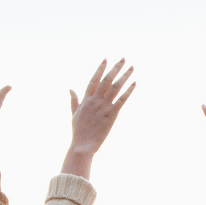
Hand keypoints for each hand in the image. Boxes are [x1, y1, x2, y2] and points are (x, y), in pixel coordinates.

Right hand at [62, 59, 134, 177]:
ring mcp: (103, 107)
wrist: (83, 145)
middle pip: (106, 80)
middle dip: (115, 68)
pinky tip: (134, 83)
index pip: (94, 80)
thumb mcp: (74, 114)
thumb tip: (70, 88)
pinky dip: (129, 90)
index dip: (100, 69)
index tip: (106, 59)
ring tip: (132, 67)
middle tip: (123, 59)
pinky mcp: (112, 114)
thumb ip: (74, 100)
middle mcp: (95, 100)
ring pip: (115, 87)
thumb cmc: (78, 131)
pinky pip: (122, 99)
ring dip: (124, 76)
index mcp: (86, 99)